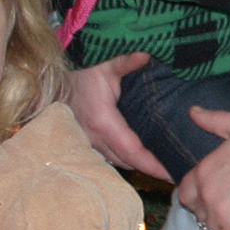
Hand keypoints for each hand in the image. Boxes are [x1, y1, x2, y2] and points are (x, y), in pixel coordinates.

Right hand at [65, 54, 166, 178]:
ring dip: (136, 164)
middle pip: (126, 161)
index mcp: (103, 121)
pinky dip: (124, 158)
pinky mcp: (84, 139)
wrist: (53, 73)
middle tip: (175, 171)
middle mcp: (94, 136)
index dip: (152, 166)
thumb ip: (126, 61)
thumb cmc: (82, 68)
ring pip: (116, 161)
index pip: (132, 152)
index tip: (171, 174)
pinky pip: (107, 155)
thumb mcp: (105, 62)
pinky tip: (140, 156)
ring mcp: (87, 140)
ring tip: (162, 166)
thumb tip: (146, 54)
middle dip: (150, 169)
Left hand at [174, 108, 229, 229]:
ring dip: (218, 226)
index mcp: (204, 170)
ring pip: (207, 229)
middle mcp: (207, 194)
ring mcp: (220, 215)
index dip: (199, 192)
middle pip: (196, 211)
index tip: (217, 192)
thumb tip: (192, 112)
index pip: (186, 190)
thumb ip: (214, 120)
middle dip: (208, 209)